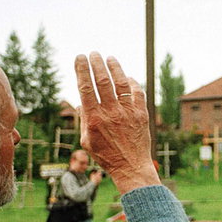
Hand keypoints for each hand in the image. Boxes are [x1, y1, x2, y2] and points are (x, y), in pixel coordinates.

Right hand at [75, 53, 159, 193]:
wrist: (131, 167)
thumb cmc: (106, 156)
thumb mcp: (87, 140)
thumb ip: (82, 119)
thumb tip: (80, 101)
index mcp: (94, 119)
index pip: (85, 88)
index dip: (82, 70)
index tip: (79, 58)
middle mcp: (110, 113)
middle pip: (102, 81)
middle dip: (96, 64)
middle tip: (93, 53)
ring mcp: (127, 112)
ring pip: (121, 83)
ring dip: (115, 68)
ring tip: (109, 58)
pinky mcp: (141, 114)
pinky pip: (137, 92)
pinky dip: (131, 82)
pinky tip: (127, 78)